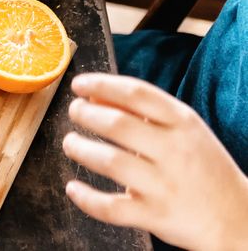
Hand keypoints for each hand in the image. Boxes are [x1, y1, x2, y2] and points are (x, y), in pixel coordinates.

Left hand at [63, 73, 247, 250]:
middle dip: (86, 114)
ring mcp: (165, 185)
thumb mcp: (183, 131)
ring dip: (81, 149)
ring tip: (71, 144)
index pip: (137, 93)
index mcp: (183, 124)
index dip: (101, 84)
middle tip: (74, 112)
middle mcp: (175, 151)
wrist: (237, 218)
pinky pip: (111, 207)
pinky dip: (86, 197)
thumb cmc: (201, 167)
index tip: (78, 84)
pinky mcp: (155, 216)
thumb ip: (141, 111)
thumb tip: (94, 95)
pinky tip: (74, 188)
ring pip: (110, 162)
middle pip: (118, 125)